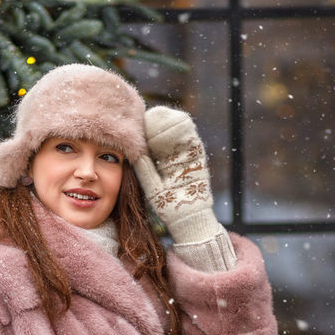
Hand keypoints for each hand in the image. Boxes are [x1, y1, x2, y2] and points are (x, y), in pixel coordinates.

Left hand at [133, 106, 218, 244]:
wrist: (189, 219)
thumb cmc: (168, 208)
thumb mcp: (153, 188)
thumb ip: (145, 171)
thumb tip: (135, 154)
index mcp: (161, 165)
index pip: (153, 144)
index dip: (146, 133)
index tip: (137, 125)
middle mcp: (174, 159)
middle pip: (166, 136)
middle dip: (158, 124)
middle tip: (149, 115)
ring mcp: (188, 158)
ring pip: (180, 134)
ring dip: (171, 123)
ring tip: (161, 115)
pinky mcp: (199, 159)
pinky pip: (193, 140)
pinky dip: (187, 130)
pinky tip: (179, 120)